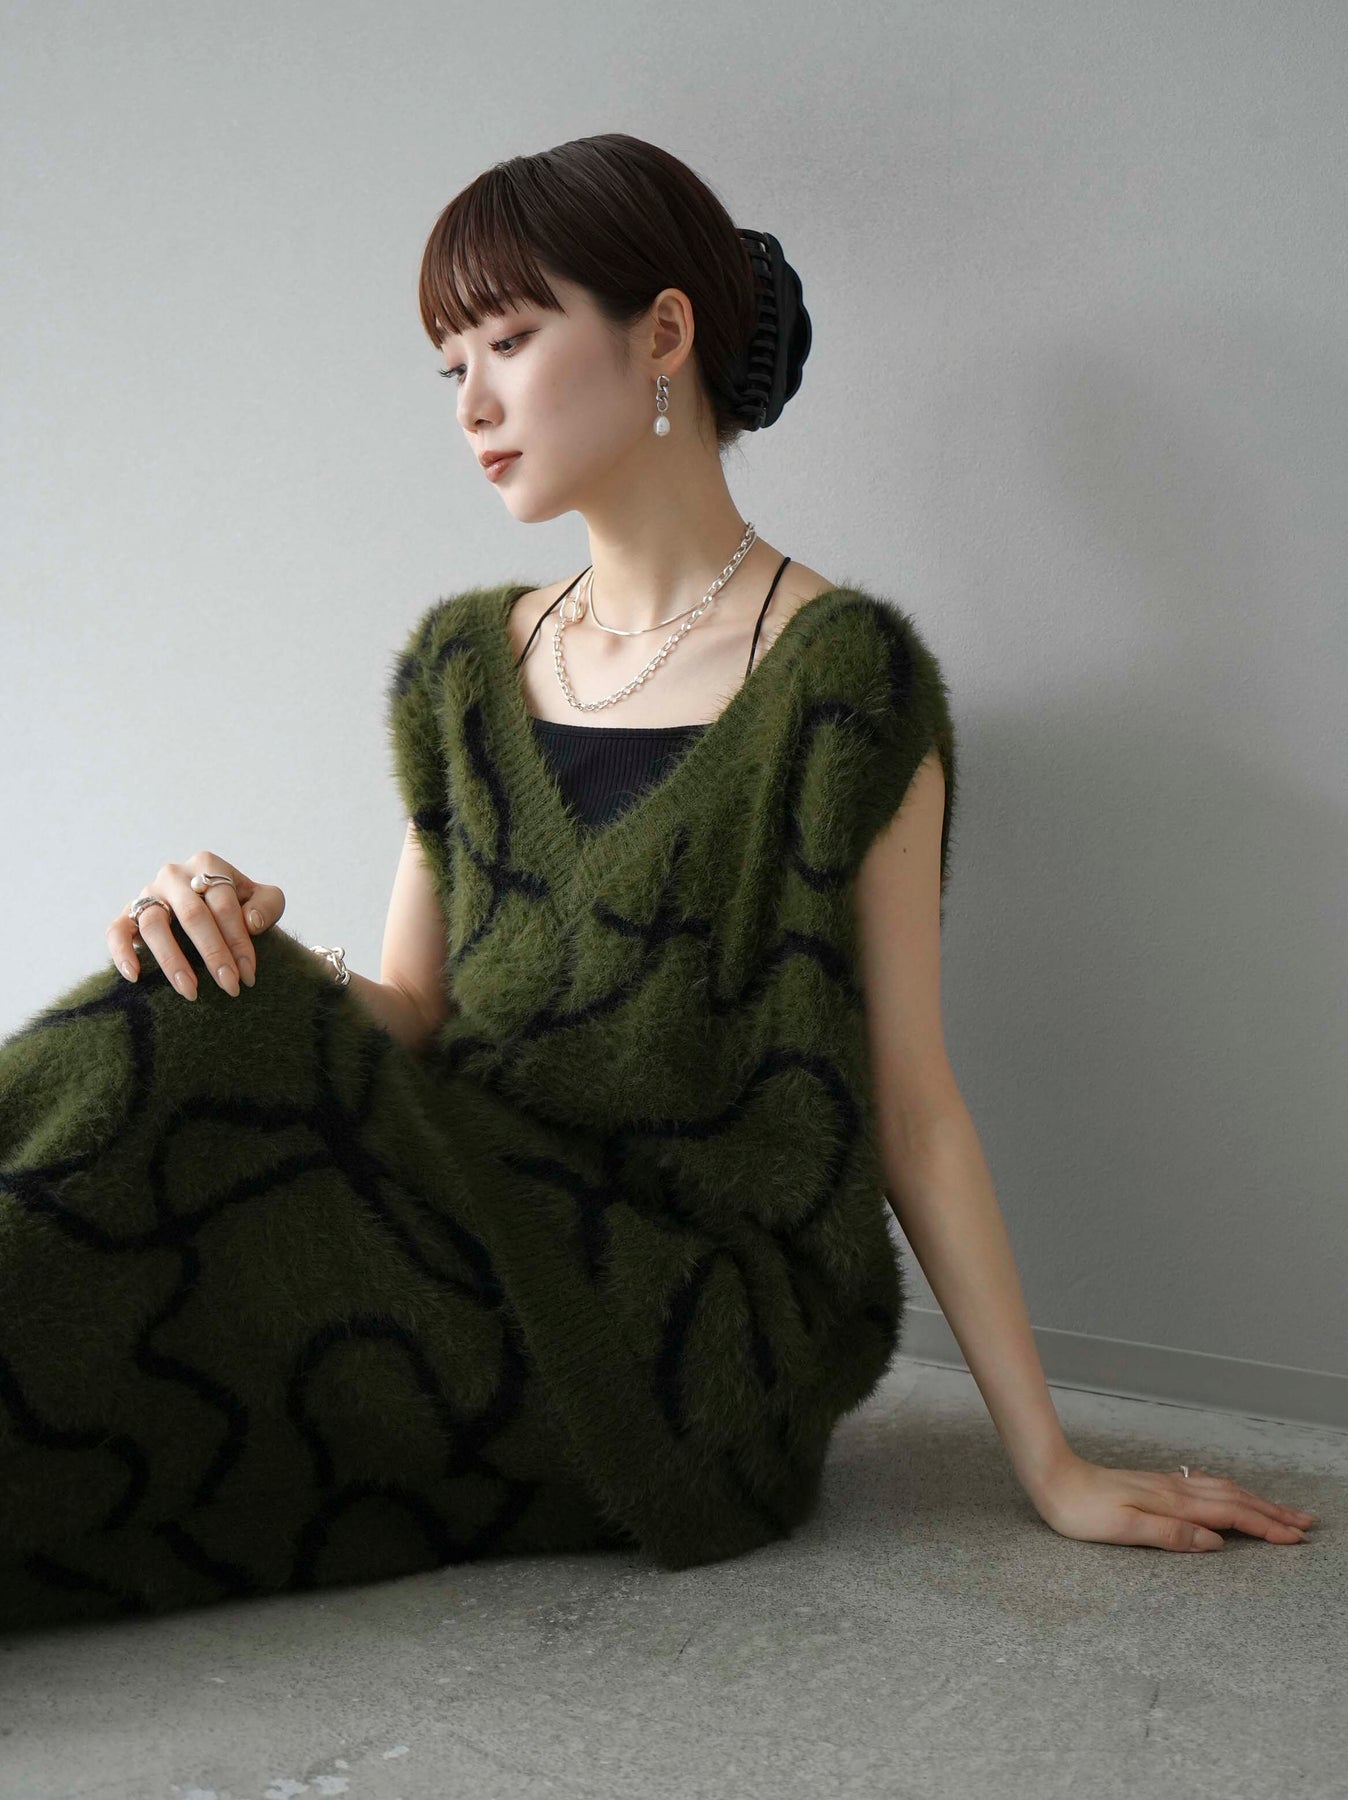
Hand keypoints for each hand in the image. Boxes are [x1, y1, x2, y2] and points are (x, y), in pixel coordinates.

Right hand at [106, 851, 285, 1001]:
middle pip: (192, 914)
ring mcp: (148, 893)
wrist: (211, 910)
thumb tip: (251, 922)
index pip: (224, 905)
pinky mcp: (126, 913)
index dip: (239, 941)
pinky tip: (135, 976)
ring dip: (172, 960)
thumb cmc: (240, 905)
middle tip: (229, 986)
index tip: (248, 975)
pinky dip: (122, 952)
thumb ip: (268, 904)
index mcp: (207, 864)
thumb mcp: (263, 899)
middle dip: (213, 953)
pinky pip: (116, 931)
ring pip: (153, 924)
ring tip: (191, 991)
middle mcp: (174, 875)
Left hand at [1033, 1454, 1318, 1552]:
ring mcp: (1166, 1484)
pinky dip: (1230, 1492)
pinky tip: (1231, 1494)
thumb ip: (1170, 1535)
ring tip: (1280, 1511)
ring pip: (1222, 1490)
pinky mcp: (1155, 1484)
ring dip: (1255, 1501)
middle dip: (1272, 1513)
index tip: (1295, 1539)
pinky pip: (1205, 1486)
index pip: (1230, 1515)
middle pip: (1235, 1499)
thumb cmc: (1080, 1510)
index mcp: (1172, 1503)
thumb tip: (1215, 1542)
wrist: (1052, 1476)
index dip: (1265, 1527)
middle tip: (1305, 1524)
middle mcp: (1174, 1489)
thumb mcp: (1122, 1528)